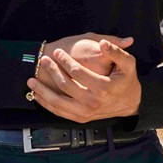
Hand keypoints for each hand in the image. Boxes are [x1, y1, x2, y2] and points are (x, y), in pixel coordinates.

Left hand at [27, 37, 141, 122]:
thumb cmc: (127, 80)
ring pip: (58, 102)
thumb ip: (116, 52)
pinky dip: (46, 103)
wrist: (131, 103)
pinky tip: (37, 95)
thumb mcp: (129, 63)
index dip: (64, 60)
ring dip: (42, 91)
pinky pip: (59, 112)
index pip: (77, 72)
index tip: (57, 52)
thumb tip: (102, 43)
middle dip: (52, 71)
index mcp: (103, 87)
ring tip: (31, 80)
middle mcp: (93, 102)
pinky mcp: (80, 118)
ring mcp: (86, 112)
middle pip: (65, 85)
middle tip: (42, 60)